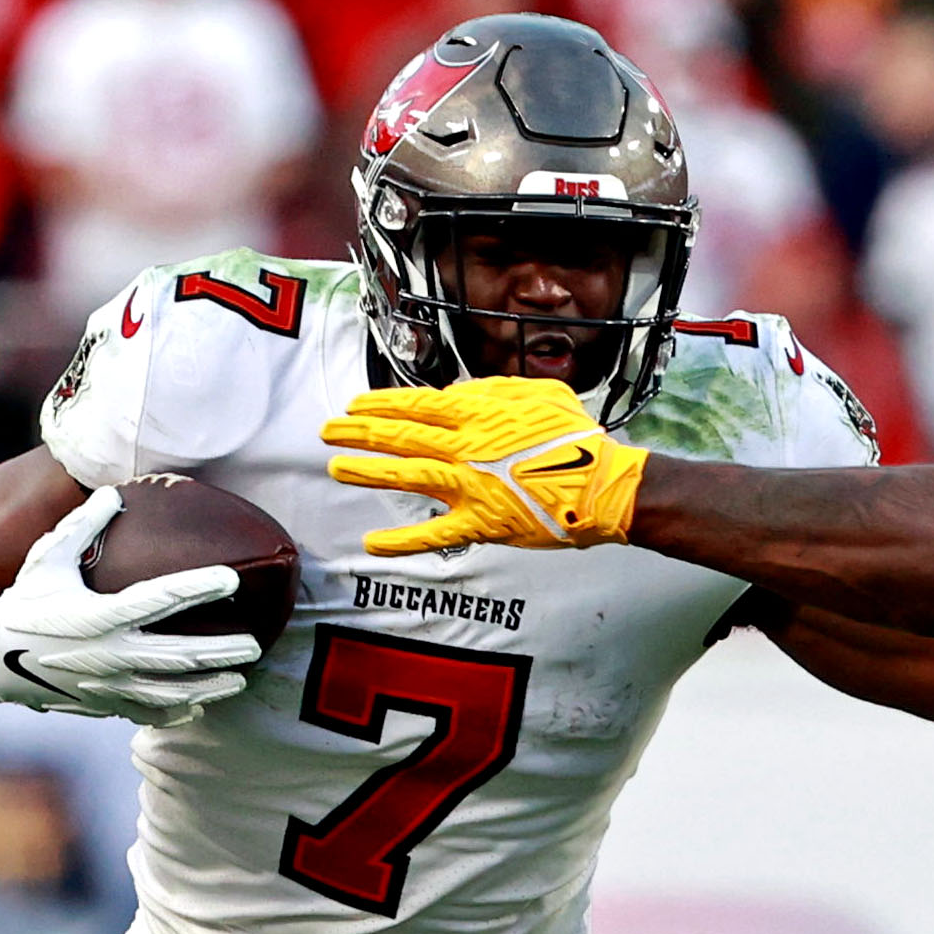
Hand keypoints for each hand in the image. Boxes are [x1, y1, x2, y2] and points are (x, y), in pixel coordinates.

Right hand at [0, 486, 259, 724]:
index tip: (231, 579)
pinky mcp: (103, 705)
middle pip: (179, 656)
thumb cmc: (23, 599)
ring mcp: (108, 685)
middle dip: (221, 651)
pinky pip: (149, 713)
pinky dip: (176, 710)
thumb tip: (115, 490)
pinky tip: (199, 703)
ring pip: (171, 692)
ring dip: (210, 687)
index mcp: (97, 614)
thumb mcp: (48, 557)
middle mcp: (108, 654)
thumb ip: (84, 525)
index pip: (160, 599)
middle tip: (254, 644)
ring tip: (239, 680)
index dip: (198, 587)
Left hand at [321, 377, 648, 554]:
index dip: (382, 404)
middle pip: (403, 436)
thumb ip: (494, 389)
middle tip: (329, 430)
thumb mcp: (539, 394)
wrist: (604, 488)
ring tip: (337, 467)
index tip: (356, 404)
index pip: (418, 404)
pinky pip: (436, 533)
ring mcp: (471, 486)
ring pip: (408, 475)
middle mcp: (467, 447)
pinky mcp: (482, 523)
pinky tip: (373, 544)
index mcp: (480, 413)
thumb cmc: (577, 439)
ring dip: (369, 471)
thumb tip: (457, 391)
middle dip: (361, 432)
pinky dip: (403, 541)